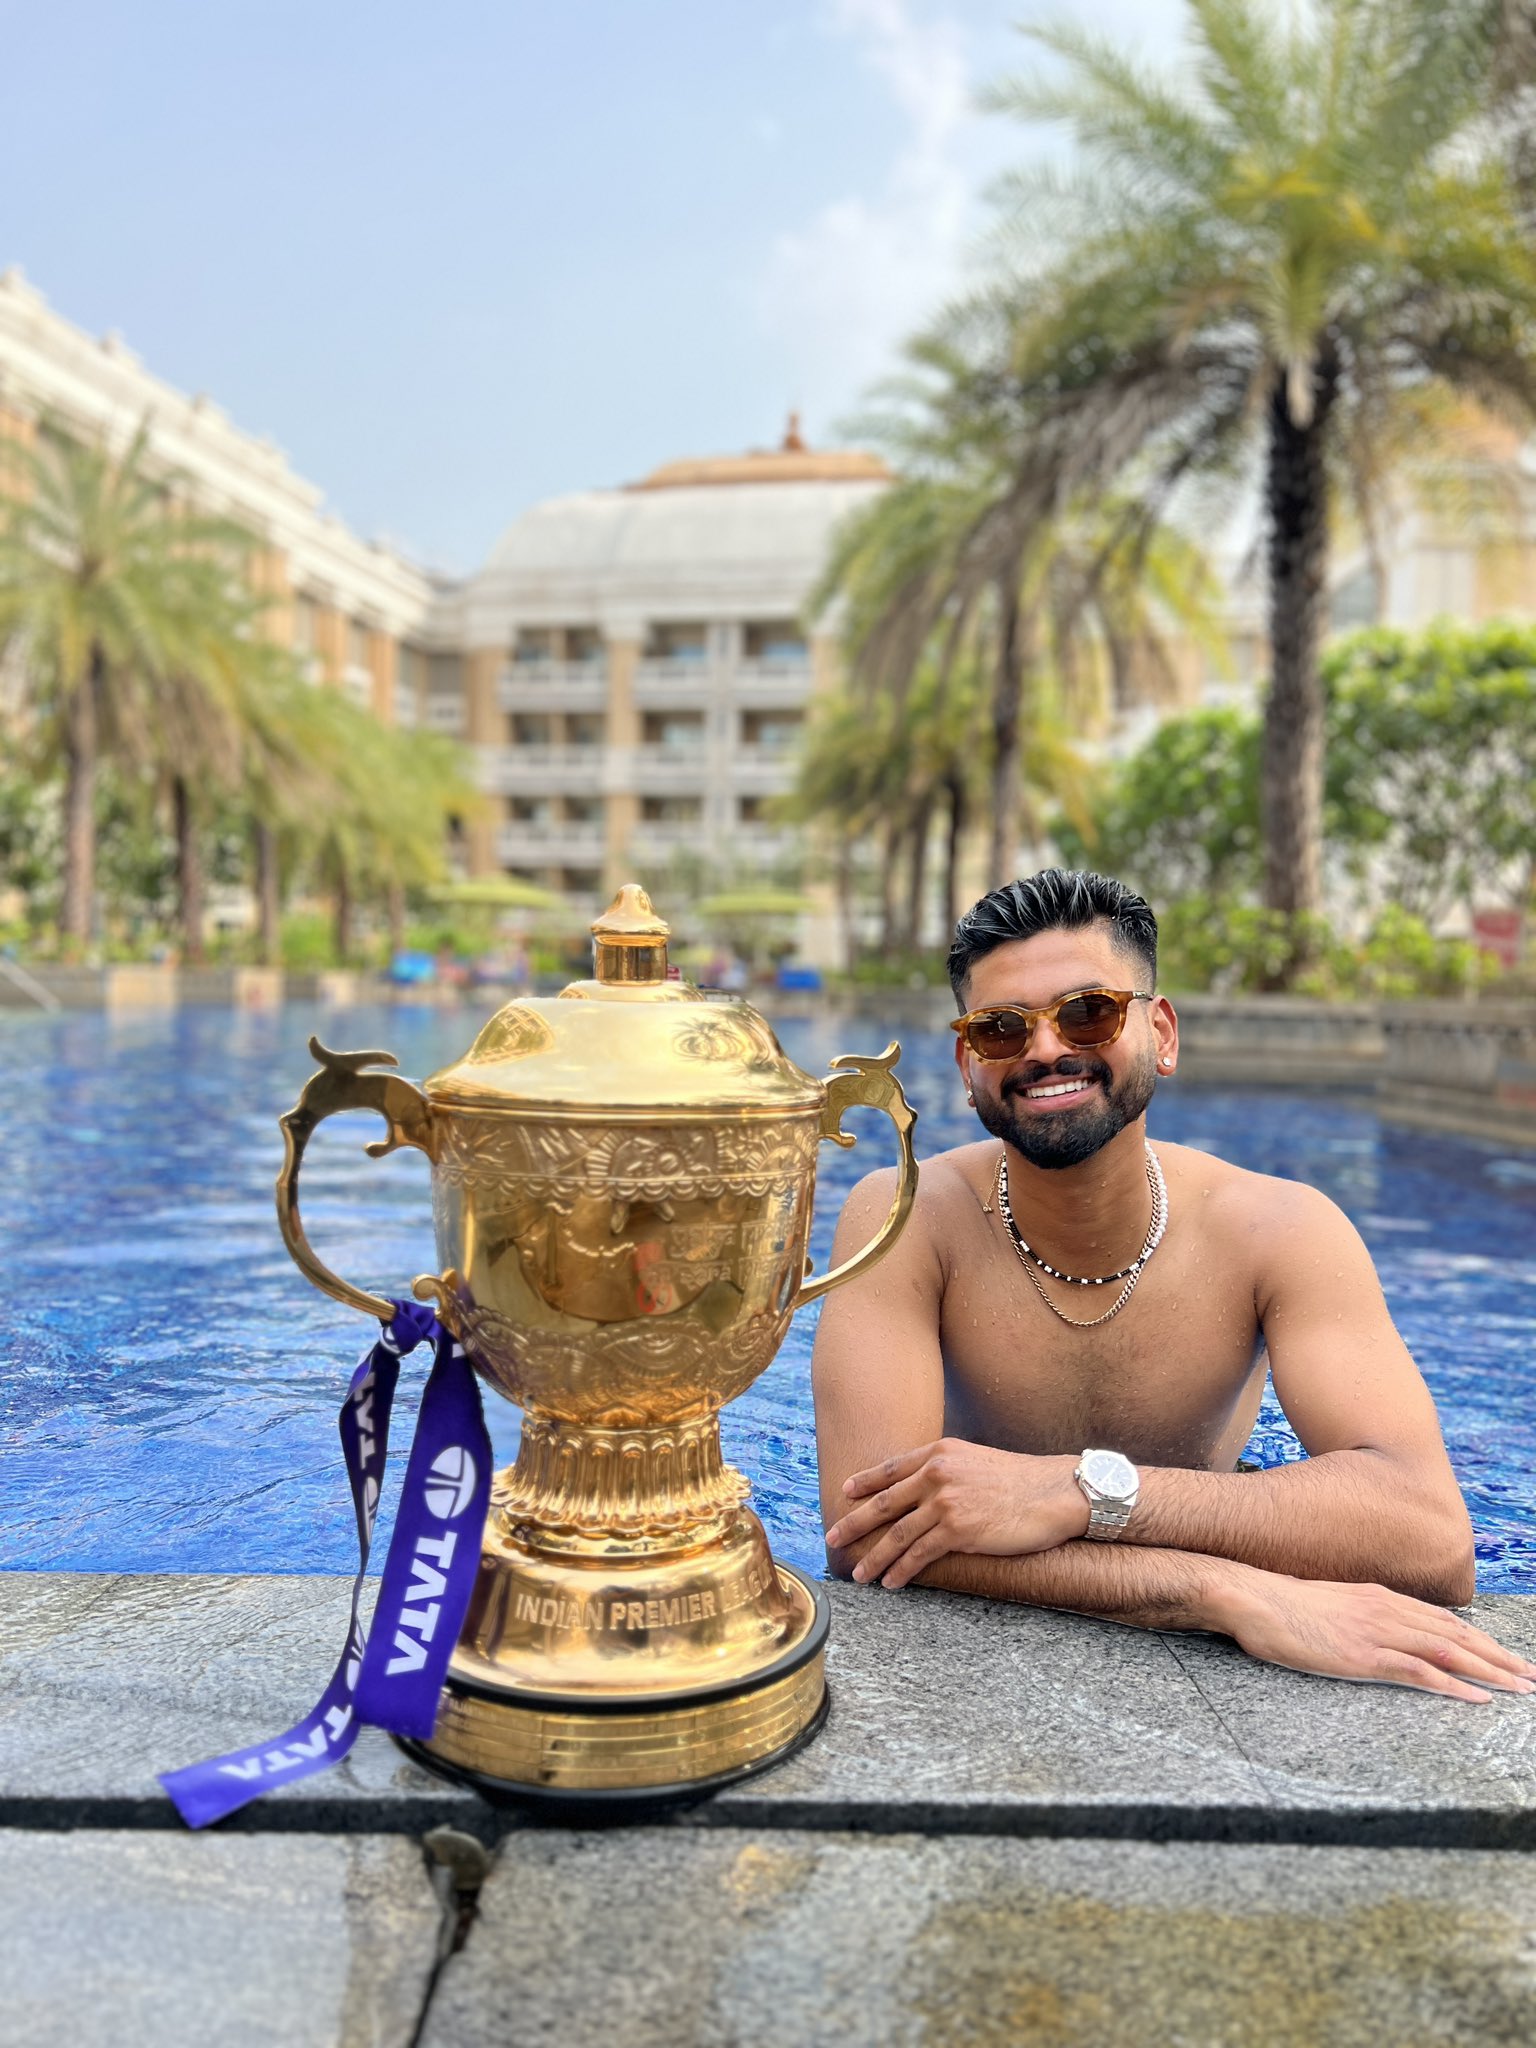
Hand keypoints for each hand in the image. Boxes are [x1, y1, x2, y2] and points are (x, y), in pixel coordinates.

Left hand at [825, 1439, 1089, 1588]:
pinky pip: (919, 1554)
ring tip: (859, 1574)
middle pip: (883, 1502)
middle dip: (854, 1523)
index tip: (845, 1491)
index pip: (891, 1467)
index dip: (865, 1481)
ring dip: (874, 1557)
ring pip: (897, 1534)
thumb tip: (925, 1488)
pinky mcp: (958, 1530)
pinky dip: (901, 1571)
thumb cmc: (1022, 1480)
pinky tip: (890, 1582)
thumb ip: (948, 1470)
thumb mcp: (977, 1461)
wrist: (1055, 1491)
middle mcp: (937, 1473)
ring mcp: (945, 1502)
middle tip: (833, 1539)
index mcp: (940, 1452)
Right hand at [1213, 1570, 1535, 1701]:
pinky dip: (1454, 1686)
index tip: (1504, 1654)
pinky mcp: (1364, 1656)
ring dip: (1490, 1671)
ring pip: (1449, 1652)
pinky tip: (1477, 1698)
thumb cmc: (1279, 1606)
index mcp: (1379, 1597)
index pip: (1442, 1620)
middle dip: (1498, 1656)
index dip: (1479, 1639)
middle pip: (1457, 1635)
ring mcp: (1377, 1632)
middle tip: (1530, 1676)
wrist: (1252, 1597)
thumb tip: (1371, 1632)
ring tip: (1520, 1688)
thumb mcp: (1328, 1605)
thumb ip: (1357, 1617)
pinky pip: (1419, 1672)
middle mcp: (1387, 1610)